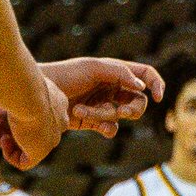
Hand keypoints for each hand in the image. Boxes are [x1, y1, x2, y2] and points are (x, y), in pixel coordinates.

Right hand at [0, 71, 74, 171]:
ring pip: (24, 144)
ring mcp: (51, 138)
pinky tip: (3, 139)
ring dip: (2, 136)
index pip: (36, 116)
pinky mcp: (41, 152)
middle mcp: (57, 121)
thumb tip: (0, 85)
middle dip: (6, 126)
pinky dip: (9, 153)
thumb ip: (16, 89)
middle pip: (29, 130)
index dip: (15, 115)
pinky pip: (24, 161)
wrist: (28, 94)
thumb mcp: (20, 82)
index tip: (1, 109)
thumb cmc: (22, 84)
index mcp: (57, 104)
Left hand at [38, 55, 163, 135]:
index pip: (146, 74)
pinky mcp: (92, 121)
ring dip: (105, 116)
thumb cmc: (65, 74)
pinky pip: (110, 128)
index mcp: (116, 71)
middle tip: (119, 112)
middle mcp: (113, 88)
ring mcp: (104, 105)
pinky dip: (106, 128)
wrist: (38, 94)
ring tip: (81, 111)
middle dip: (129, 109)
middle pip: (137, 101)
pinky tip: (94, 125)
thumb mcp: (93, 68)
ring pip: (120, 116)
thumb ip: (119, 73)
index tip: (158, 97)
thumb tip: (141, 85)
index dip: (156, 84)